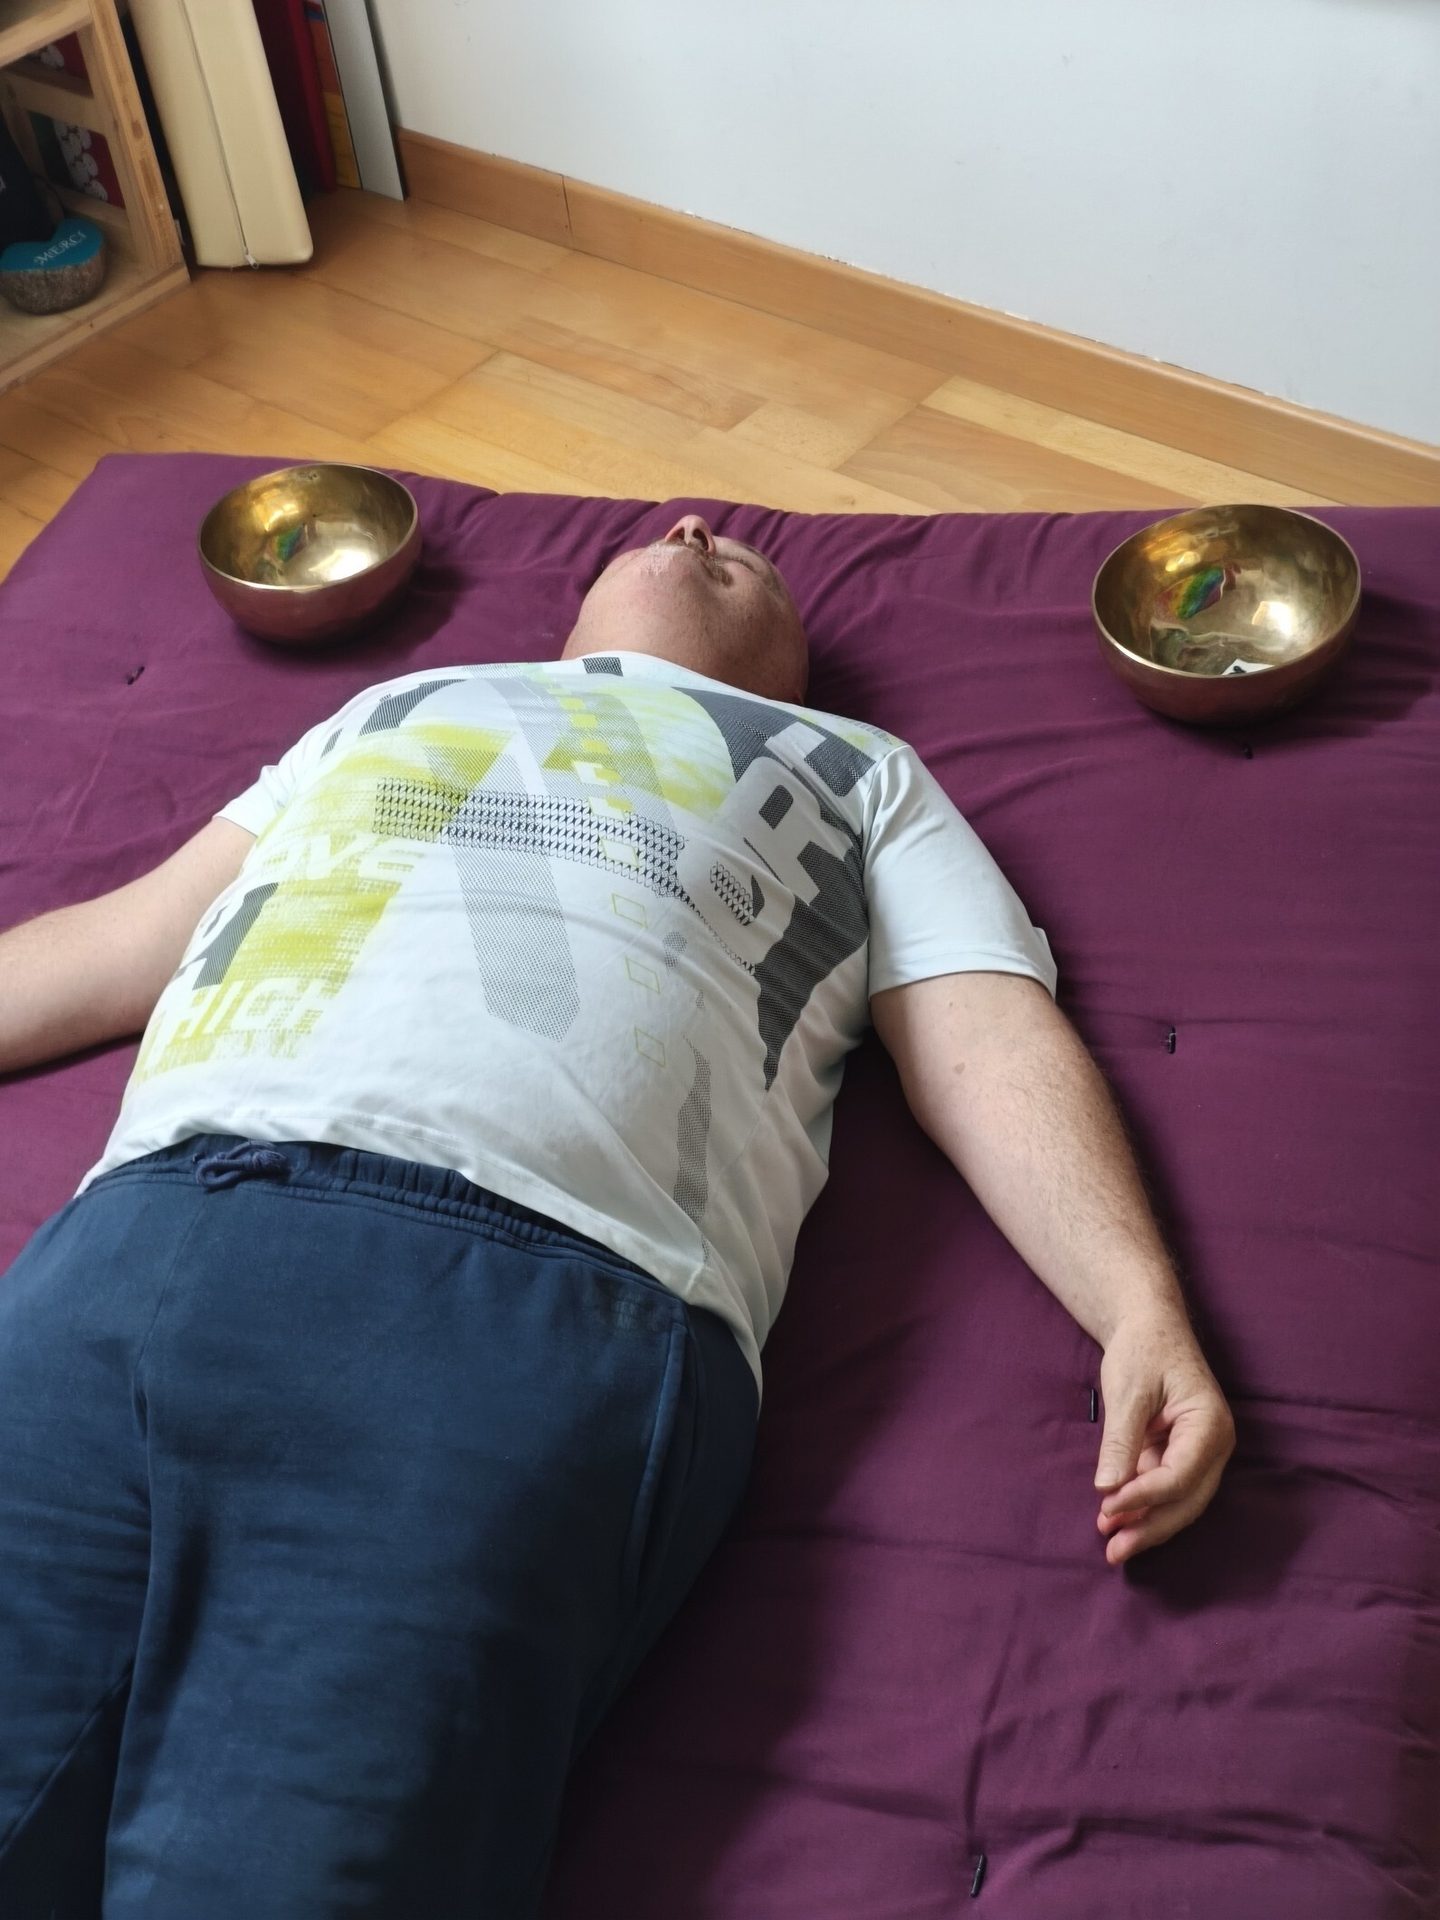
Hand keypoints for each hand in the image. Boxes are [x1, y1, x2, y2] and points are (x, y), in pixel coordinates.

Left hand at [1093, 1311, 1235, 1566]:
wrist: (1148, 1324)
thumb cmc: (1143, 1349)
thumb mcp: (1128, 1391)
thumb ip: (1121, 1441)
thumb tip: (1107, 1490)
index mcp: (1210, 1425)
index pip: (1180, 1476)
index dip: (1144, 1497)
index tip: (1107, 1508)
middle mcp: (1213, 1446)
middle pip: (1186, 1500)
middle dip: (1150, 1527)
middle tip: (1114, 1551)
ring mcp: (1199, 1453)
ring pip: (1178, 1502)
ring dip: (1146, 1523)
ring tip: (1111, 1544)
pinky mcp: (1179, 1455)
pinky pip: (1165, 1489)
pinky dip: (1142, 1506)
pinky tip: (1115, 1520)